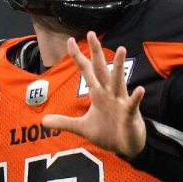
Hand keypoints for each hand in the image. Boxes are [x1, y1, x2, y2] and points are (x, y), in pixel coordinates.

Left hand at [41, 31, 146, 157]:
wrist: (126, 147)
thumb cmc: (108, 133)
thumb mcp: (82, 127)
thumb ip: (64, 122)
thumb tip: (43, 121)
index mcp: (98, 94)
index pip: (86, 71)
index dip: (78, 57)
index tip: (70, 40)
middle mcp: (109, 93)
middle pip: (101, 69)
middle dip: (96, 52)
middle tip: (92, 34)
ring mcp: (121, 102)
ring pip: (119, 81)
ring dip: (119, 67)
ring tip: (122, 50)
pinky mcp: (130, 114)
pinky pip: (133, 104)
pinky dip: (136, 97)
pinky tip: (139, 89)